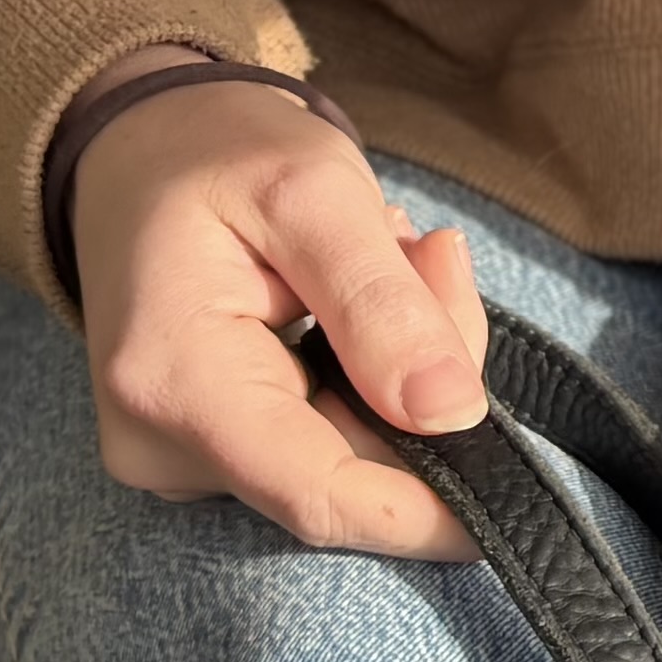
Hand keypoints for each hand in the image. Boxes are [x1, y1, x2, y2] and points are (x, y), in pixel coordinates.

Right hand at [66, 53, 491, 558]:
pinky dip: (373, 376)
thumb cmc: (219, 153)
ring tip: (387, 259)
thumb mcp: (314, 191)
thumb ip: (381, 302)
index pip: (321, 496)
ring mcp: (181, 457)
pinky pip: (330, 441)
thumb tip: (452, 414)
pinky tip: (358, 297)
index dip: (431, 509)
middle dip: (427, 378)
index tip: (521, 486)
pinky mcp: (210, 453)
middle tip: (432, 258)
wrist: (140, 152)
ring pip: (354, 455)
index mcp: (174, 382)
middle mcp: (161, 446)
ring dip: (403, 366)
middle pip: (353, 469)